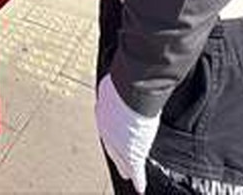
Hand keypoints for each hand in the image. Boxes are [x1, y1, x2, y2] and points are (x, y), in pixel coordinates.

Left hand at [96, 76, 159, 193]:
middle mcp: (107, 127)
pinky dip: (138, 179)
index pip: (107, 123)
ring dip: (125, 166)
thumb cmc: (125, 79)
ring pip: (121, 158)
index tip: (115, 132)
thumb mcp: (117, 75)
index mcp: (103, 108)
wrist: (131, 92)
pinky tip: (139, 187)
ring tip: (127, 174)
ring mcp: (118, 142)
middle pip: (111, 143)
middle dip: (114, 151)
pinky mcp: (132, 153)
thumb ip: (119, 75)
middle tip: (117, 159)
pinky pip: (135, 170)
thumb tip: (122, 61)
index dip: (111, 130)